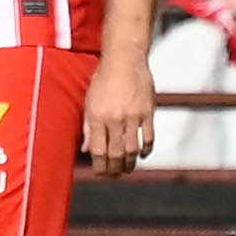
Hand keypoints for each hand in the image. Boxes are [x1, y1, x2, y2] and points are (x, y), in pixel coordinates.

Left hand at [82, 47, 154, 176]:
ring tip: (128, 169)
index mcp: (98, 117)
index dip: (100, 166)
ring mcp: (133, 116)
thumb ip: (88, 127)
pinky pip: (149, 137)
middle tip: (115, 175)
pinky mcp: (148, 112)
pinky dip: (147, 150)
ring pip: (132, 149)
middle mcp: (115, 119)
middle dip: (114, 169)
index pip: (98, 151)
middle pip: (115, 153)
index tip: (101, 173)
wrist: (125, 60)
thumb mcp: (89, 102)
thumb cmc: (104, 78)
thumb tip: (86, 148)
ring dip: (130, 163)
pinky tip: (144, 154)